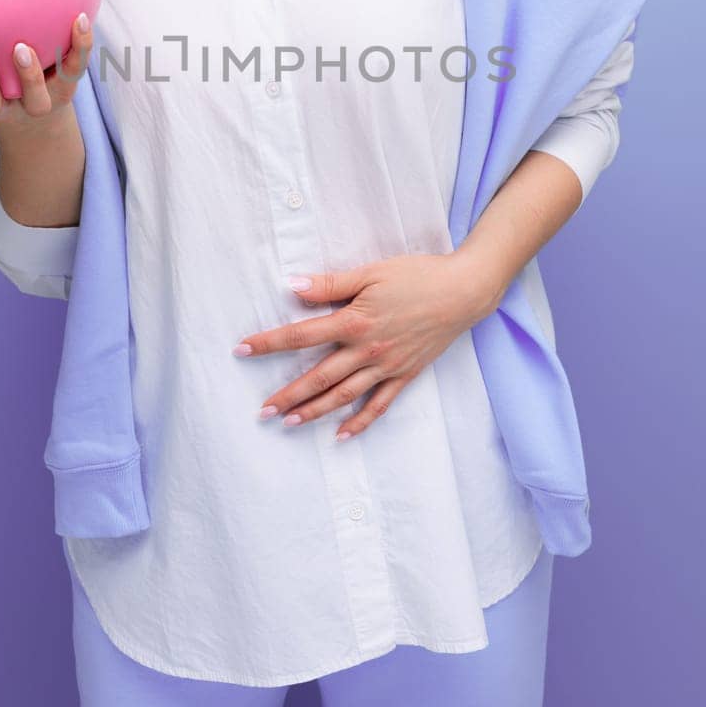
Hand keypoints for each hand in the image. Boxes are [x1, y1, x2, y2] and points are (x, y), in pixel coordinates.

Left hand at [233, 252, 505, 440]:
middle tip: (262, 410)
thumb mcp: (371, 272)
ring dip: (315, 411)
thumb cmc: (417, 275)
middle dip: (288, 394)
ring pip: (344, 395)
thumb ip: (331, 283)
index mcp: (354, 322)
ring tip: (289, 423)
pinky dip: (360, 422)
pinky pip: (379, 404)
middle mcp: (368, 350)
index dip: (269, 343)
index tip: (242, 350)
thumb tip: (293, 286)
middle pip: (319, 376)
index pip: (301, 335)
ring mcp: (387, 366)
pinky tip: (342, 435)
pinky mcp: (405, 374)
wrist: (463, 291)